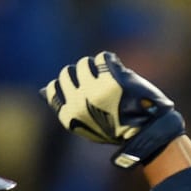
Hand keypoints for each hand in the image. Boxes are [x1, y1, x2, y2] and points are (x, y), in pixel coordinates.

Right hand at [42, 50, 185, 169]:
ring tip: (109, 77)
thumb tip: (44, 90)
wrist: (146, 133)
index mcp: (69, 117)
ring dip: (96, 66)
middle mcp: (78, 103)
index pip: (53, 88)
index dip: (68, 84)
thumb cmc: (116, 128)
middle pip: (67, 72)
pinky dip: (111, 61)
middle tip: (97, 81)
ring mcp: (94, 91)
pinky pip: (103, 57)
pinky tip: (119, 72)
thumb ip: (68, 106)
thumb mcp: (88, 124)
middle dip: (81, 73)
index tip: (82, 87)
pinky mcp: (111, 80)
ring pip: (84, 63)